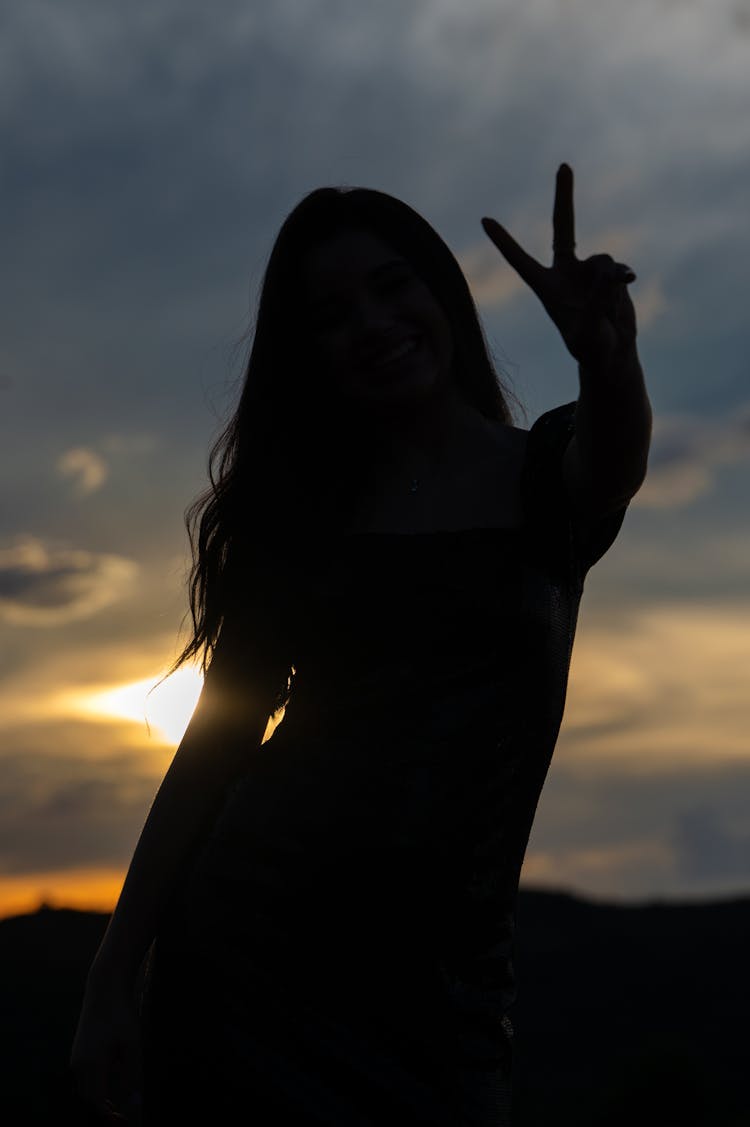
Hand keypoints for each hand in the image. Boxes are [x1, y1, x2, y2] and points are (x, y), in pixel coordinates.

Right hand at [70, 976, 143, 1124]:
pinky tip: (115, 1062)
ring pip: (87, 1086)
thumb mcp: (133, 1042)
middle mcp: (79, 1063)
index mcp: (91, 1063)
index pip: (97, 1100)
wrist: (104, 988)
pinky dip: (100, 1078)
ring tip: (122, 1072)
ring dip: (103, 1090)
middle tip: (124, 1110)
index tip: (122, 1120)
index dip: (109, 1113)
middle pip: (90, 1096)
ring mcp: (76, 1056)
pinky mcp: (79, 1050)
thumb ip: (132, 1072)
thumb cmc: (121, 1014)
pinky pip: (87, 1074)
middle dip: (106, 1105)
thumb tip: (133, 1097)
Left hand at [482, 164, 636, 370]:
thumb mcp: (588, 329)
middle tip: (564, 165)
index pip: (520, 261)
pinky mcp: (611, 273)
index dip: (504, 242)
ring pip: (603, 261)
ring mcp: (589, 270)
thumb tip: (612, 271)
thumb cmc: (591, 347)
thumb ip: (598, 299)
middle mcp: (565, 272)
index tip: (484, 220)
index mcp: (546, 287)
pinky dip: (622, 279)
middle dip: (564, 196)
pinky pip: (618, 269)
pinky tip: (627, 288)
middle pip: (564, 226)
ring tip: (607, 308)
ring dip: (609, 282)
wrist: (611, 353)